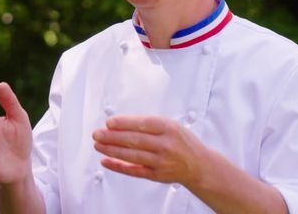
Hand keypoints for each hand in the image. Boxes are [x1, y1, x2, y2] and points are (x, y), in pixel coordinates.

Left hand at [92, 115, 206, 185]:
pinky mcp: (156, 175)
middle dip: (112, 137)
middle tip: (98, 133)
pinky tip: (106, 161)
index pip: (142, 124)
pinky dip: (118, 166)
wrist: (199, 165)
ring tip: (98, 144)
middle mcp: (165, 145)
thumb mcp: (171, 125)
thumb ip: (148, 123)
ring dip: (112, 150)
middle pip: (134, 140)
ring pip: (131, 156)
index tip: (109, 122)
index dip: (124, 123)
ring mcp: (161, 162)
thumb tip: (121, 122)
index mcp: (169, 128)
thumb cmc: (182, 142)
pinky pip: (134, 171)